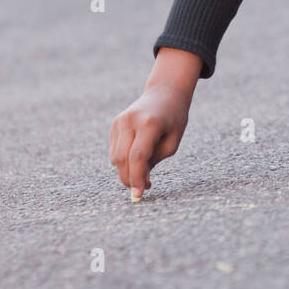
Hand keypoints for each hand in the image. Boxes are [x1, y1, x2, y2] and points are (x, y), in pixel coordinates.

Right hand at [109, 83, 192, 198]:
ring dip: (126, 170)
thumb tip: (138, 183)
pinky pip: (114, 150)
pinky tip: (137, 154)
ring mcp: (120, 121)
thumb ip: (154, 162)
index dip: (137, 178)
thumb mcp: (172, 142)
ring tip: (144, 169)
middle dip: (130, 178)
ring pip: (115, 158)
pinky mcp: (115, 124)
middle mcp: (131, 121)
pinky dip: (123, 160)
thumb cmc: (173, 119)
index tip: (138, 195)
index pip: (138, 157)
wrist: (165, 93)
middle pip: (122, 160)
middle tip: (142, 188)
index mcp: (150, 124)